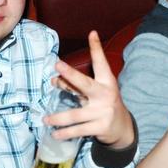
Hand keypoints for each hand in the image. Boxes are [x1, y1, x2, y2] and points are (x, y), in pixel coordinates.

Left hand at [45, 31, 133, 148]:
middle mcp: (105, 94)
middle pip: (85, 84)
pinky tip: (55, 134)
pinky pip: (78, 130)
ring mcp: (103, 112)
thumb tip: (53, 79)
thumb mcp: (92, 93)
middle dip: (71, 74)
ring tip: (46, 119)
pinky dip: (65, 132)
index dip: (96, 48)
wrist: (122, 128)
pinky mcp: (100, 127)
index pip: (100, 63)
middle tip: (58, 65)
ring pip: (75, 114)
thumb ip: (74, 85)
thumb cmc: (103, 104)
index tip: (92, 33)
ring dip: (59, 117)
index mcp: (106, 82)